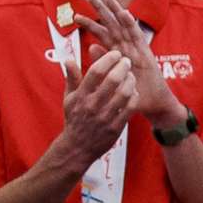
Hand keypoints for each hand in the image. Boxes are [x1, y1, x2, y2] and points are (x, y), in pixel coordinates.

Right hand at [60, 42, 138, 162]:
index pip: (96, 71)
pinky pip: (130, 108)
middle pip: (112, 80)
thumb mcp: (69, 99)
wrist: (77, 148)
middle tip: (127, 61)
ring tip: (131, 76)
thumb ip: (71, 79)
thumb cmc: (74, 119)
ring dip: (130, 81)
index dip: (108, 59)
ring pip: (124, 93)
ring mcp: (105, 117)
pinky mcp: (115, 127)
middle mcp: (92, 105)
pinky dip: (134, 97)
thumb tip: (68, 60)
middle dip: (123, 66)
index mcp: (81, 96)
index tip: (115, 54)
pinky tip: (133, 92)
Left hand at [77, 0, 183, 131]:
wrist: (154, 104)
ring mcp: (137, 49)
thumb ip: (102, 63)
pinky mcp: (146, 53)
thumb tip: (90, 47)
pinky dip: (131, 24)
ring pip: (124, 25)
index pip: (102, 35)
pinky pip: (137, 36)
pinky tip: (124, 13)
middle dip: (101, 10)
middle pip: (112, 24)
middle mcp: (127, 47)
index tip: (75, 16)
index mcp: (117, 53)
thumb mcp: (113, 79)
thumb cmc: (134, 95)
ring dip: (116, 10)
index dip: (90, 24)